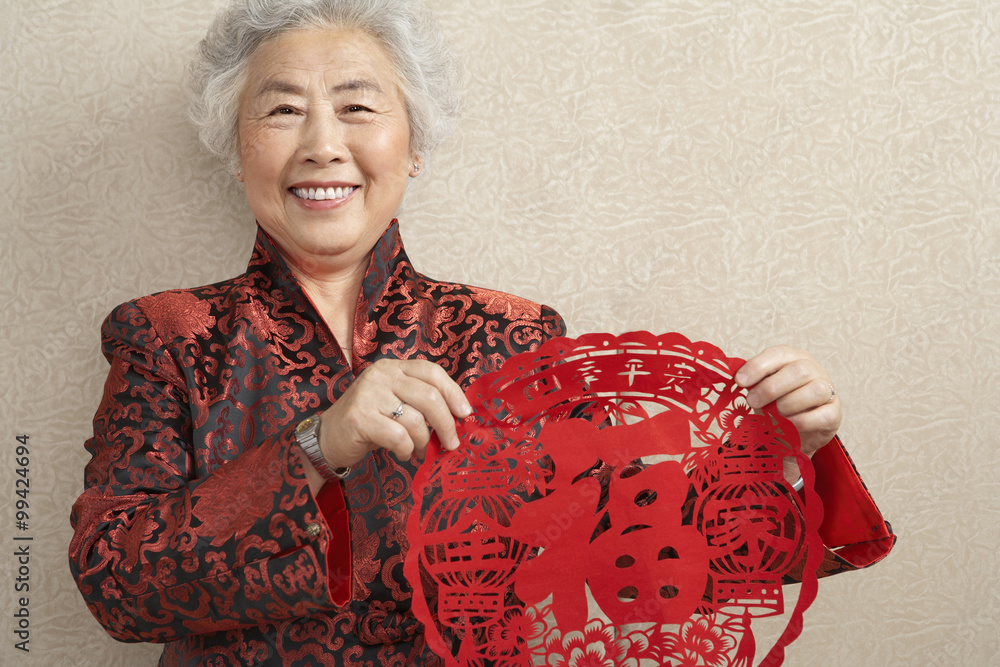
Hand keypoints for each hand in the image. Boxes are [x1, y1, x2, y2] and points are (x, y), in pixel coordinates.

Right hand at [318, 359, 471, 469]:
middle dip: (446, 424)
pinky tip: (402, 453)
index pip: (432, 372)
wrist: (328, 437)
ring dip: (423, 442)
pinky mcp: (360, 418)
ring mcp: (368, 394)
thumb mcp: (396, 402)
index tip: (465, 413)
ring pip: (415, 420)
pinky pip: (398, 437)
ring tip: (419, 451)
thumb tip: (459, 417)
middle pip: (429, 396)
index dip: (453, 392)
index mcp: (393, 367)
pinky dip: (406, 450)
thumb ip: (421, 403)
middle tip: (452, 443)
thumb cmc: (370, 421)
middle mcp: (380, 375)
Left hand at [735, 345, 840, 463]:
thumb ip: (753, 382)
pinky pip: (823, 415)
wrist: (797, 431)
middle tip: (753, 402)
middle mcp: (814, 370)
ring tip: (774, 415)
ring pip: (815, 390)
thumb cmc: (778, 404)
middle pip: (798, 370)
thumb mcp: (763, 389)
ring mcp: (828, 390)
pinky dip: (801, 421)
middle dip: (771, 388)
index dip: (758, 366)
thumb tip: (736, 379)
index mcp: (794, 358)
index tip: (739, 381)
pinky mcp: (834, 413)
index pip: (778, 354)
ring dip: (788, 404)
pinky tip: (788, 426)